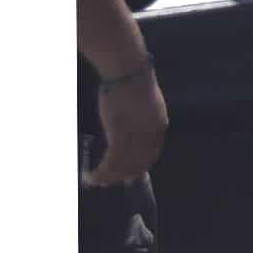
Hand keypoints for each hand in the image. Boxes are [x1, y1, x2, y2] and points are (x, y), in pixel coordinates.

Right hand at [86, 69, 167, 187]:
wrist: (127, 70)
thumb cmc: (131, 84)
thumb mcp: (144, 106)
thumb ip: (142, 123)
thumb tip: (131, 134)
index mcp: (159, 126)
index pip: (151, 154)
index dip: (139, 167)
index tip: (128, 176)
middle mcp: (151, 133)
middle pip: (138, 163)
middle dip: (122, 175)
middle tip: (108, 183)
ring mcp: (136, 133)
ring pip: (123, 164)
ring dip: (109, 176)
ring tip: (96, 181)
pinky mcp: (120, 131)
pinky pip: (112, 159)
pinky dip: (103, 170)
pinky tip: (93, 175)